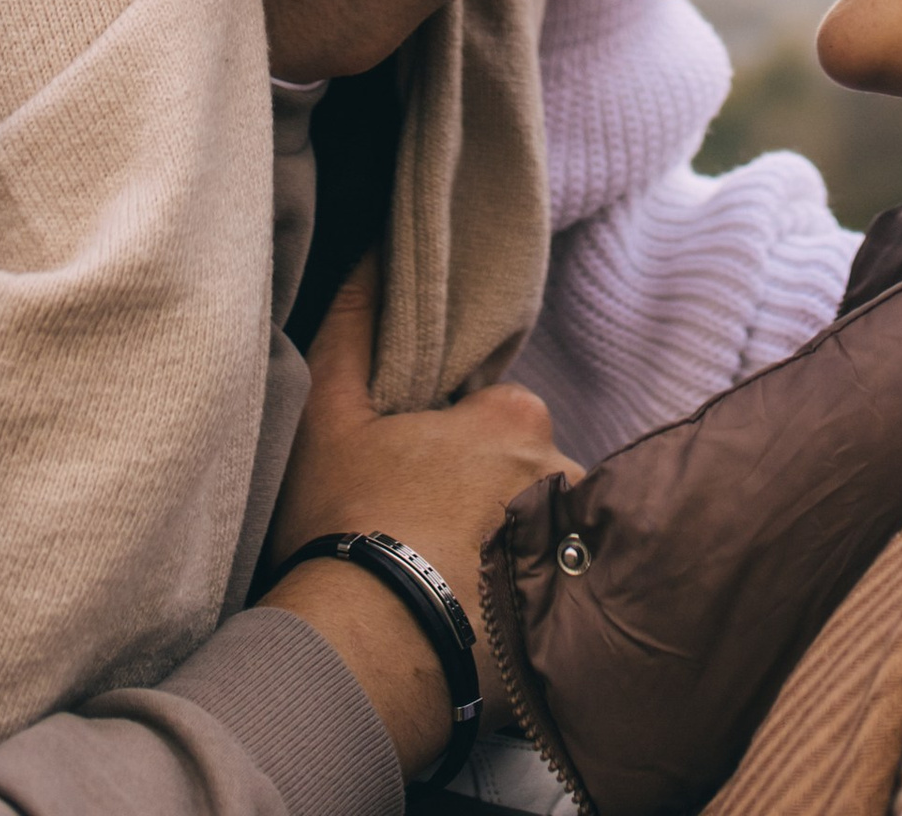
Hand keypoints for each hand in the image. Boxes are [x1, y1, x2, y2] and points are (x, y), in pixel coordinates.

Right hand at [260, 261, 568, 775]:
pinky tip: (471, 625)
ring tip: (444, 592)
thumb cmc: (344, 525)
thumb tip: (375, 249)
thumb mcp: (329, 415)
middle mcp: (560, 473)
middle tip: (422, 540)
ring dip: (506, 555)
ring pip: (541, 537)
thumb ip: (356, 326)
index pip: (497, 418)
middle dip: (484, 501)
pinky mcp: (571, 620)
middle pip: (523, 477)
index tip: (412, 484)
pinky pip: (552, 600)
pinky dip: (521, 607)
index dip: (452, 449)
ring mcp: (571, 552)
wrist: (362, 653)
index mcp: (515, 417)